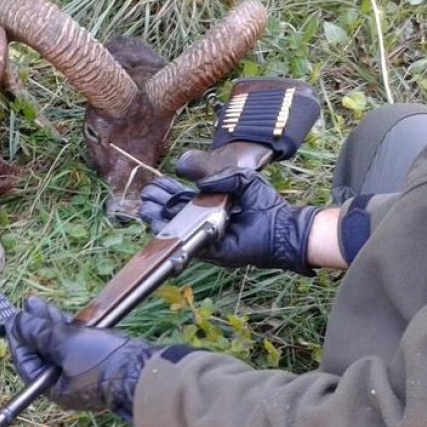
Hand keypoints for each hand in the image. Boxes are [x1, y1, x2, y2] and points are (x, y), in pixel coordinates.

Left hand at [5, 297, 156, 418]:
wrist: (144, 370)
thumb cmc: (102, 362)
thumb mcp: (66, 344)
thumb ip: (39, 332)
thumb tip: (17, 321)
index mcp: (53, 388)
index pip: (26, 362)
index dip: (17, 338)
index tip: (12, 318)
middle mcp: (65, 384)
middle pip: (41, 352)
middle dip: (34, 327)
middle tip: (27, 305)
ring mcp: (81, 374)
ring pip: (58, 346)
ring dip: (49, 324)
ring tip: (39, 303)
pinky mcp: (96, 362)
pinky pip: (74, 346)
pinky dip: (66, 330)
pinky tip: (61, 315)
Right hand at [141, 152, 320, 274]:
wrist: (281, 228)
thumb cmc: (266, 205)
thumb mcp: (244, 180)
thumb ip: (222, 176)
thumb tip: (198, 183)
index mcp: (211, 205)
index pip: (183, 198)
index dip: (167, 191)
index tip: (154, 184)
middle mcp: (205, 221)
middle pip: (174, 213)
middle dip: (158, 203)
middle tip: (145, 196)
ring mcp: (206, 236)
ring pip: (175, 229)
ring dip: (158, 219)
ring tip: (145, 209)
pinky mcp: (210, 250)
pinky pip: (186, 242)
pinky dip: (171, 235)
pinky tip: (157, 224)